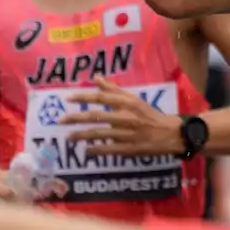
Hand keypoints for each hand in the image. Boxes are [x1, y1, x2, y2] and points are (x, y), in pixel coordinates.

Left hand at [59, 77, 181, 155]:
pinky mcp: (128, 149)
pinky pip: (107, 149)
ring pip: (98, 134)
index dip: (83, 97)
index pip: (101, 97)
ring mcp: (126, 134)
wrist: (170, 134)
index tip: (67, 99)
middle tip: (60, 120)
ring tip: (68, 137)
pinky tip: (85, 151)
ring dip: (80, 135)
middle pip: (95, 116)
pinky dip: (94, 150)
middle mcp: (125, 117)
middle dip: (75, 118)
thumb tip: (97, 78)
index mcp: (127, 103)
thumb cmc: (149, 115)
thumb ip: (114, 89)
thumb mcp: (134, 99)